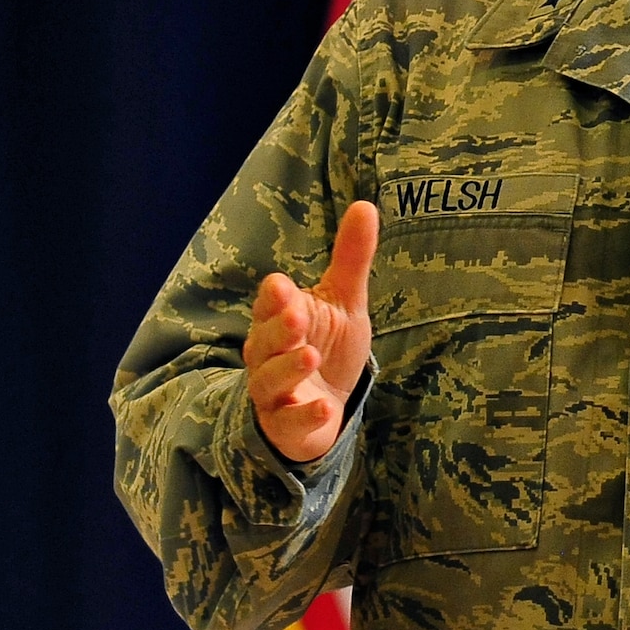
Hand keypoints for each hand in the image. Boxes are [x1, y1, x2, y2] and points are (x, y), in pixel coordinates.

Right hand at [242, 200, 378, 462]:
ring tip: (310, 355)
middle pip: (263, 341)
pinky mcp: (287, 425)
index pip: (269, 305)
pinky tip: (326, 407)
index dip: (275, 298)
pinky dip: (306, 415)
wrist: (324, 406)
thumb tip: (366, 204)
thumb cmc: (328, 346)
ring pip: (269, 381)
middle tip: (297, 317)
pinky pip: (290, 422)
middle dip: (278, 329)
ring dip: (287, 368)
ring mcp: (274, 393)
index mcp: (278, 320)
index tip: (285, 286)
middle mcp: (268, 355)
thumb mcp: (344, 301)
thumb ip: (351, 258)